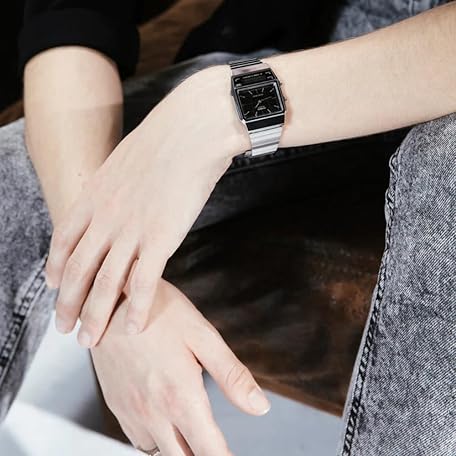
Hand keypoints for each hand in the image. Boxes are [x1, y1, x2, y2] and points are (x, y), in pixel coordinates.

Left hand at [45, 65, 249, 345]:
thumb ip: (113, 185)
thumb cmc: (163, 141)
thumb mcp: (124, 160)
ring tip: (90, 340)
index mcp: (93, 196)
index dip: (55, 269)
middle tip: (64, 329)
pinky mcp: (161, 240)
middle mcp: (105, 218)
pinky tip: (133, 328)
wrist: (190, 131)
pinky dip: (136, 309)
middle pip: (77, 271)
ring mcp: (130, 231)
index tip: (54, 288)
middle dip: (68, 304)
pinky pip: (143, 283)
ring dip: (95, 317)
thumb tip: (116, 196)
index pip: (64, 241)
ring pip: (105, 284)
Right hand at [91, 279, 270, 454]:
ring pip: (158, 452)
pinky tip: (164, 420)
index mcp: (180, 398)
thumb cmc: (160, 313)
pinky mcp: (114, 404)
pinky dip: (155, 439)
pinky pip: (137, 438)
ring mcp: (130, 411)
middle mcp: (153, 413)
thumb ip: (231, 376)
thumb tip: (259, 407)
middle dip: (202, 455)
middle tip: (215, 444)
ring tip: (192, 435)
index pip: (209, 452)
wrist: (111, 299)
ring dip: (178, 450)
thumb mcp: (202, 336)